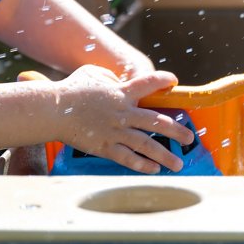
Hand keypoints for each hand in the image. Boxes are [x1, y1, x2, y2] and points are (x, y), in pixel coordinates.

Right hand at [55, 65, 196, 173]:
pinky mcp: (104, 146)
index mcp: (121, 92)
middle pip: (157, 121)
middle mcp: (123, 112)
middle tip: (189, 138)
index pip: (148, 83)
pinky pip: (127, 158)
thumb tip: (119, 83)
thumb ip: (110, 78)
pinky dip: (142, 164)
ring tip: (178, 164)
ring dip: (164, 155)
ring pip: (146, 144)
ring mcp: (115, 131)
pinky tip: (154, 169)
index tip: (174, 81)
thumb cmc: (70, 89)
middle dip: (176, 130)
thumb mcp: (92, 73)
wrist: (53, 110)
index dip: (163, 81)